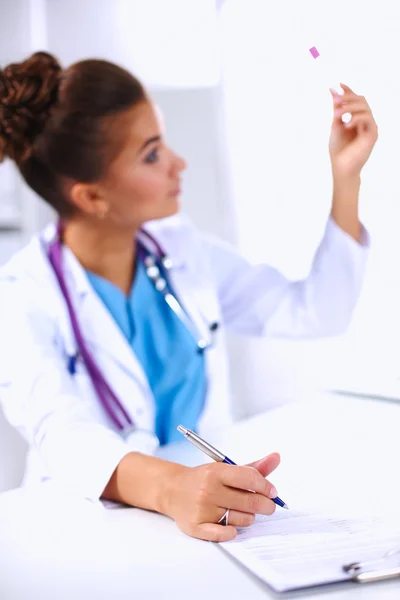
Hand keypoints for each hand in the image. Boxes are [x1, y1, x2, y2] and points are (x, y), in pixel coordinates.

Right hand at [164, 452, 280, 540]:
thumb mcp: (225, 469)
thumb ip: (252, 467)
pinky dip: (233, 532)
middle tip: (268, 506)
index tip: (273, 492)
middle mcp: (208, 489)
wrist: (172, 489)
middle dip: (266, 505)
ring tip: (241, 511)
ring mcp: (202, 509)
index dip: (266, 486)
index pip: (250, 478)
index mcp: (216, 471)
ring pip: (242, 519)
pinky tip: (233, 526)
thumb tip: (276, 458)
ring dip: (248, 517)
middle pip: (250, 501)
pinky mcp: (196, 526)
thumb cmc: (204, 479)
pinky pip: (225, 534)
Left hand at [329, 84, 377, 179]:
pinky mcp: (372, 134)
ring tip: (338, 113)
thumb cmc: (338, 150)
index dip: (349, 91)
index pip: (356, 101)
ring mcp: (370, 127)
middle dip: (349, 98)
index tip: (340, 84)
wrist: (342, 168)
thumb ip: (337, 108)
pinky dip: (355, 118)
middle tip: (337, 101)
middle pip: (362, 101)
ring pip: (365, 108)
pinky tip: (346, 124)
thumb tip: (333, 90)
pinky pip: (367, 119)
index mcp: (357, 119)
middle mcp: (365, 121)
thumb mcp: (336, 125)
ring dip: (350, 107)